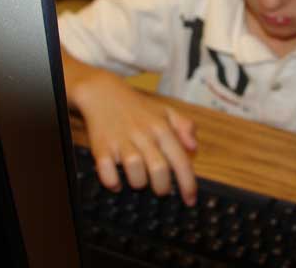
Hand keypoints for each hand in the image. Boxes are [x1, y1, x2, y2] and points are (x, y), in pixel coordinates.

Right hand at [66, 65, 197, 205]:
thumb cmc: (138, 107)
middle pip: (159, 170)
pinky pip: (107, 172)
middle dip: (163, 188)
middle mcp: (143, 135)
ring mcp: (121, 141)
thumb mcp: (166, 111)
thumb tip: (194, 147)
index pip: (180, 161)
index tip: (190, 201)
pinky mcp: (101, 147)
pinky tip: (117, 181)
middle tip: (162, 190)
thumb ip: (185, 126)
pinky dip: (112, 182)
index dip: (188, 185)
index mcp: (161, 128)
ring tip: (139, 181)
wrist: (104, 93)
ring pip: (135, 172)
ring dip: (139, 184)